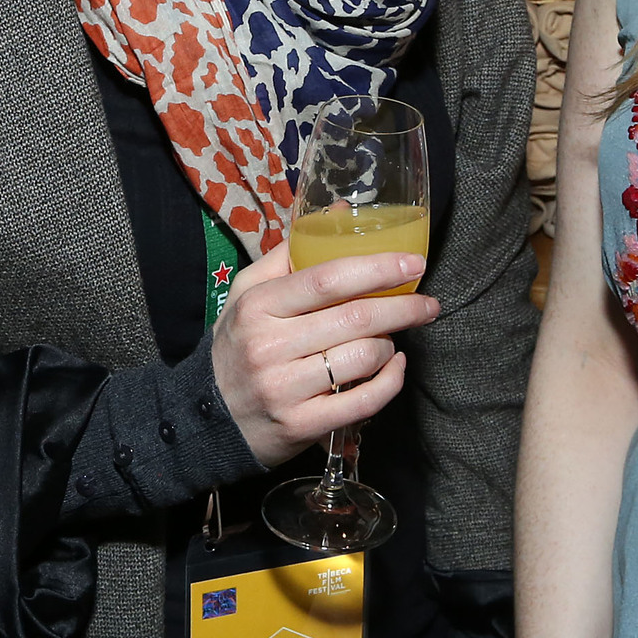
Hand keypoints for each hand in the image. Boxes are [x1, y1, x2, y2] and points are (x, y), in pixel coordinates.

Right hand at [211, 245, 437, 467]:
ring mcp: (285, 389)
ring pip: (364, 358)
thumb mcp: (247, 294)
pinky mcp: (302, 425)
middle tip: (428, 303)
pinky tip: (394, 367)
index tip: (414, 263)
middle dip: (403, 307)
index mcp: (258, 306)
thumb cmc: (239, 345)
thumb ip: (290, 253)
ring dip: (390, 346)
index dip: (377, 268)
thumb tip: (339, 211)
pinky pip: (364, 400)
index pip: (327, 279)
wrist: (209, 417)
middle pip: (354, 318)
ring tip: (391, 339)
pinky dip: (391, 382)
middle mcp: (269, 346)